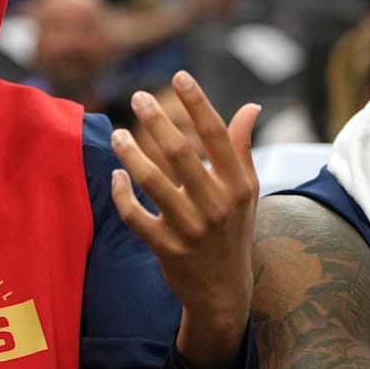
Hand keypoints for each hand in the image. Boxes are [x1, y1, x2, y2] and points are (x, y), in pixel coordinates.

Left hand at [111, 71, 259, 368]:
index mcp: (238, 186)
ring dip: (131, 154)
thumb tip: (252, 107)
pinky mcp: (166, 248)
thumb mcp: (245, 192)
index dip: (198, 103)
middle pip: (181, 154)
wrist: (224, 292)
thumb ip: (241, 149)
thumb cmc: (233, 231)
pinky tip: (116, 176)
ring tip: (118, 134)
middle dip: (157, 121)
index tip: (180, 76)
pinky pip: (135, 215)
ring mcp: (190, 228)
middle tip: (139, 97)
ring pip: (152, 182)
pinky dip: (122, 193)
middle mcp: (216, 205)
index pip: (217, 136)